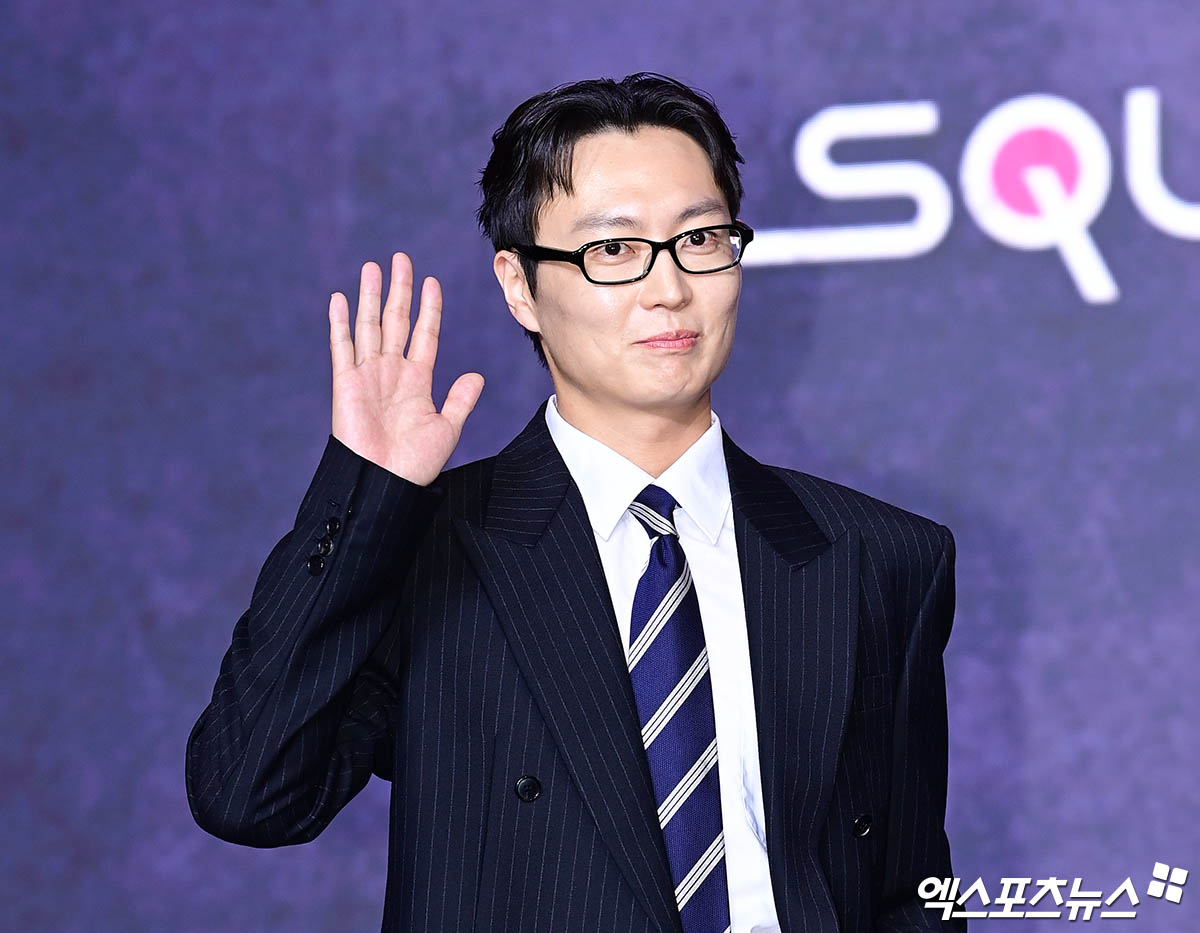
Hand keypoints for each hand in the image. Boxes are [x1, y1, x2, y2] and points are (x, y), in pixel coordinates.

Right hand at [329, 252, 483, 485]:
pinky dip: (339, 323)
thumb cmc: (415, 463)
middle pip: (397, 320)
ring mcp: (368, 375)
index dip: (428, 308)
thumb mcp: (446, 428)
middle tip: (401, 259)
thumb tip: (477, 376)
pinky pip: (342, 347)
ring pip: (370, 325)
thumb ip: (460, 400)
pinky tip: (339, 298)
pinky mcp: (346, 384)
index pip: (425, 334)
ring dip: (371, 296)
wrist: (385, 482)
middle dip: (400, 289)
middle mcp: (392, 371)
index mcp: (417, 380)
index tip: (432, 282)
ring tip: (372, 267)